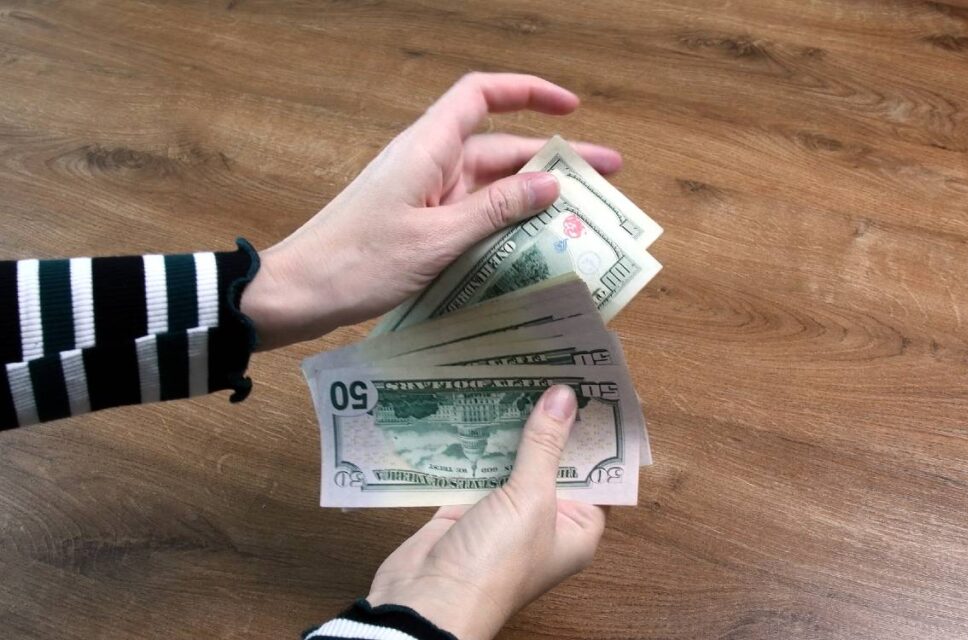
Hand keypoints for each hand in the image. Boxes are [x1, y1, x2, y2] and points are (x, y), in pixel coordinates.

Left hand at [240, 72, 621, 348]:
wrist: (299, 291)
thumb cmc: (360, 261)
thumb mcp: (437, 239)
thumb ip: (496, 210)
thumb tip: (551, 185)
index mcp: (429, 147)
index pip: (482, 95)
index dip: (529, 92)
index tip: (573, 110)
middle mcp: (429, 162)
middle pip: (500, 147)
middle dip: (554, 160)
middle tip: (607, 179)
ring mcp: (424, 193)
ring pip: (490, 185)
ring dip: (533, 197)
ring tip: (583, 216)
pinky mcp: (419, 222)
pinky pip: (471, 213)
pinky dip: (504, 222)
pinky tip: (534, 243)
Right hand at [364, 385, 607, 639]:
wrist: (429, 600)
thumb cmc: (496, 562)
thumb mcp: (532, 499)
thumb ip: (545, 445)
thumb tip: (565, 395)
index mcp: (577, 528)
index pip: (596, 473)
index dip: (595, 434)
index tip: (594, 390)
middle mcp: (545, 520)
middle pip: (553, 462)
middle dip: (550, 422)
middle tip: (552, 371)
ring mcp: (504, 513)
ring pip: (514, 460)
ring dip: (511, 427)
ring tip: (516, 375)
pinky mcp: (467, 506)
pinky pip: (478, 465)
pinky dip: (477, 440)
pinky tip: (477, 403)